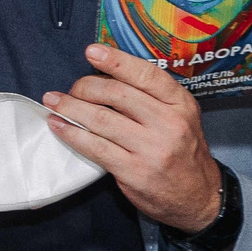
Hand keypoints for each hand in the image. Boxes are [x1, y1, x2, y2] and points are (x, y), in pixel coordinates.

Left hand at [44, 44, 222, 231]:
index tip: (91, 51)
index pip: (146, 75)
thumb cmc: (182, 152)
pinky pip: (94, 147)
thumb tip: (105, 75)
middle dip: (85, 86)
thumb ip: (151, 98)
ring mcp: (151, 148)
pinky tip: (58, 125)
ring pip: (101, 119)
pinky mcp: (133, 171)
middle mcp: (169, 123)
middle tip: (71, 89)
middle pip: (117, 93)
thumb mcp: (180, 118)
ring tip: (53, 101)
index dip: (116, 60)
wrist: (198, 198)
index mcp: (181, 104)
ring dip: (70, 107)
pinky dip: (71, 133)